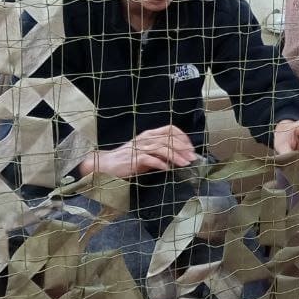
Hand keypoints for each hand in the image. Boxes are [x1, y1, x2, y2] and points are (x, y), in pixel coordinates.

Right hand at [79, 124, 197, 178]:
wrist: (106, 164)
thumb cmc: (128, 159)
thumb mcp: (146, 153)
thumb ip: (160, 153)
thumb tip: (179, 158)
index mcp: (149, 134)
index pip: (170, 129)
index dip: (182, 137)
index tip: (190, 148)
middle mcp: (145, 138)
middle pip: (168, 139)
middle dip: (183, 148)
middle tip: (192, 158)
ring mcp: (139, 148)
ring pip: (161, 148)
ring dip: (175, 156)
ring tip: (184, 164)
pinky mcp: (133, 158)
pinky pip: (150, 159)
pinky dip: (160, 164)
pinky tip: (167, 169)